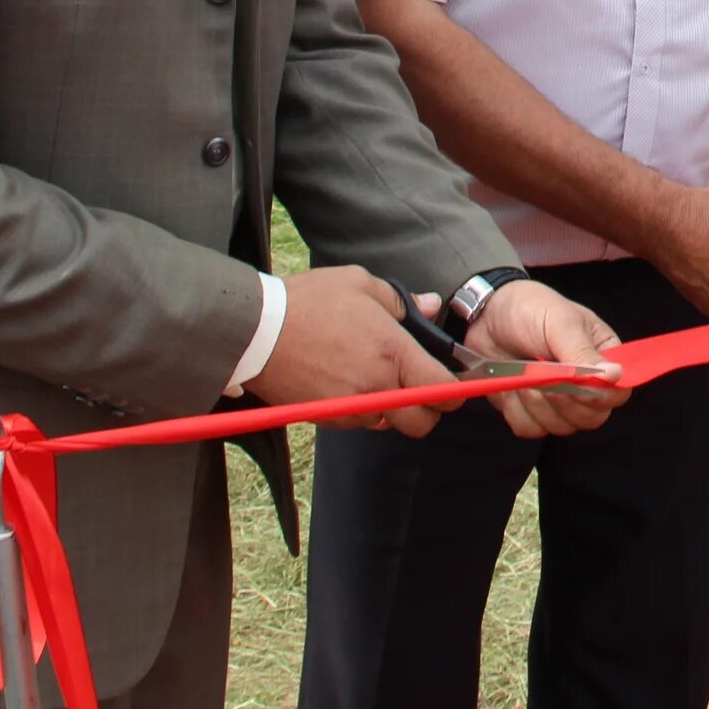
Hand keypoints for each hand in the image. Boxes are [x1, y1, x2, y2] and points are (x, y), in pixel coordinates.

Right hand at [252, 266, 457, 434]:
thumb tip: (432, 305)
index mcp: (393, 352)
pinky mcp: (326, 418)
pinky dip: (361, 410)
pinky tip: (347, 382)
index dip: (454, 391)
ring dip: (389, 409)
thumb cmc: (309, 301)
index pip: (442, 391)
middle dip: (427, 411)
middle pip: (421, 424)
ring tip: (373, 377)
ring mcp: (350, 408)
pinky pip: (357, 422)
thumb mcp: (360, 284)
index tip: (450, 383)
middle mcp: (376, 387)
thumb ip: (403, 300)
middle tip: (417, 388)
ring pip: (387, 424)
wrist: (255, 330)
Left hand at [461, 280, 630, 437]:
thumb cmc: (530, 309)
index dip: (599, 396)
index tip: (574, 383)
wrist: (487, 314)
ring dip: (537, 404)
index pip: (617, 393)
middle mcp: (585, 384)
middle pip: (591, 418)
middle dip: (564, 402)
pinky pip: (532, 429)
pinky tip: (512, 386)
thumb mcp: (560, 323)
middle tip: (543, 377)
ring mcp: (558, 401)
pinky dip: (517, 411)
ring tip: (523, 375)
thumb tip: (615, 376)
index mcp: (601, 358)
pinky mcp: (530, 411)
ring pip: (561, 427)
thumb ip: (583, 353)